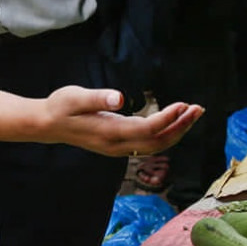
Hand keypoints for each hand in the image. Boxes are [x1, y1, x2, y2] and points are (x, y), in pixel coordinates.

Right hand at [38, 86, 203, 156]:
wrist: (47, 124)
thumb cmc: (60, 106)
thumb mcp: (75, 97)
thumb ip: (97, 97)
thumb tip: (118, 98)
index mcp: (110, 132)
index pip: (147, 129)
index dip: (168, 119)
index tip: (184, 104)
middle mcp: (117, 145)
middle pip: (157, 142)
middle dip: (181, 127)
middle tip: (199, 109)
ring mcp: (118, 148)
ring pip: (155, 145)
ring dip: (176, 131)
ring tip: (192, 113)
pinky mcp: (118, 145)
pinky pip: (148, 144)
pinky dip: (165, 133)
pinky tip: (174, 121)